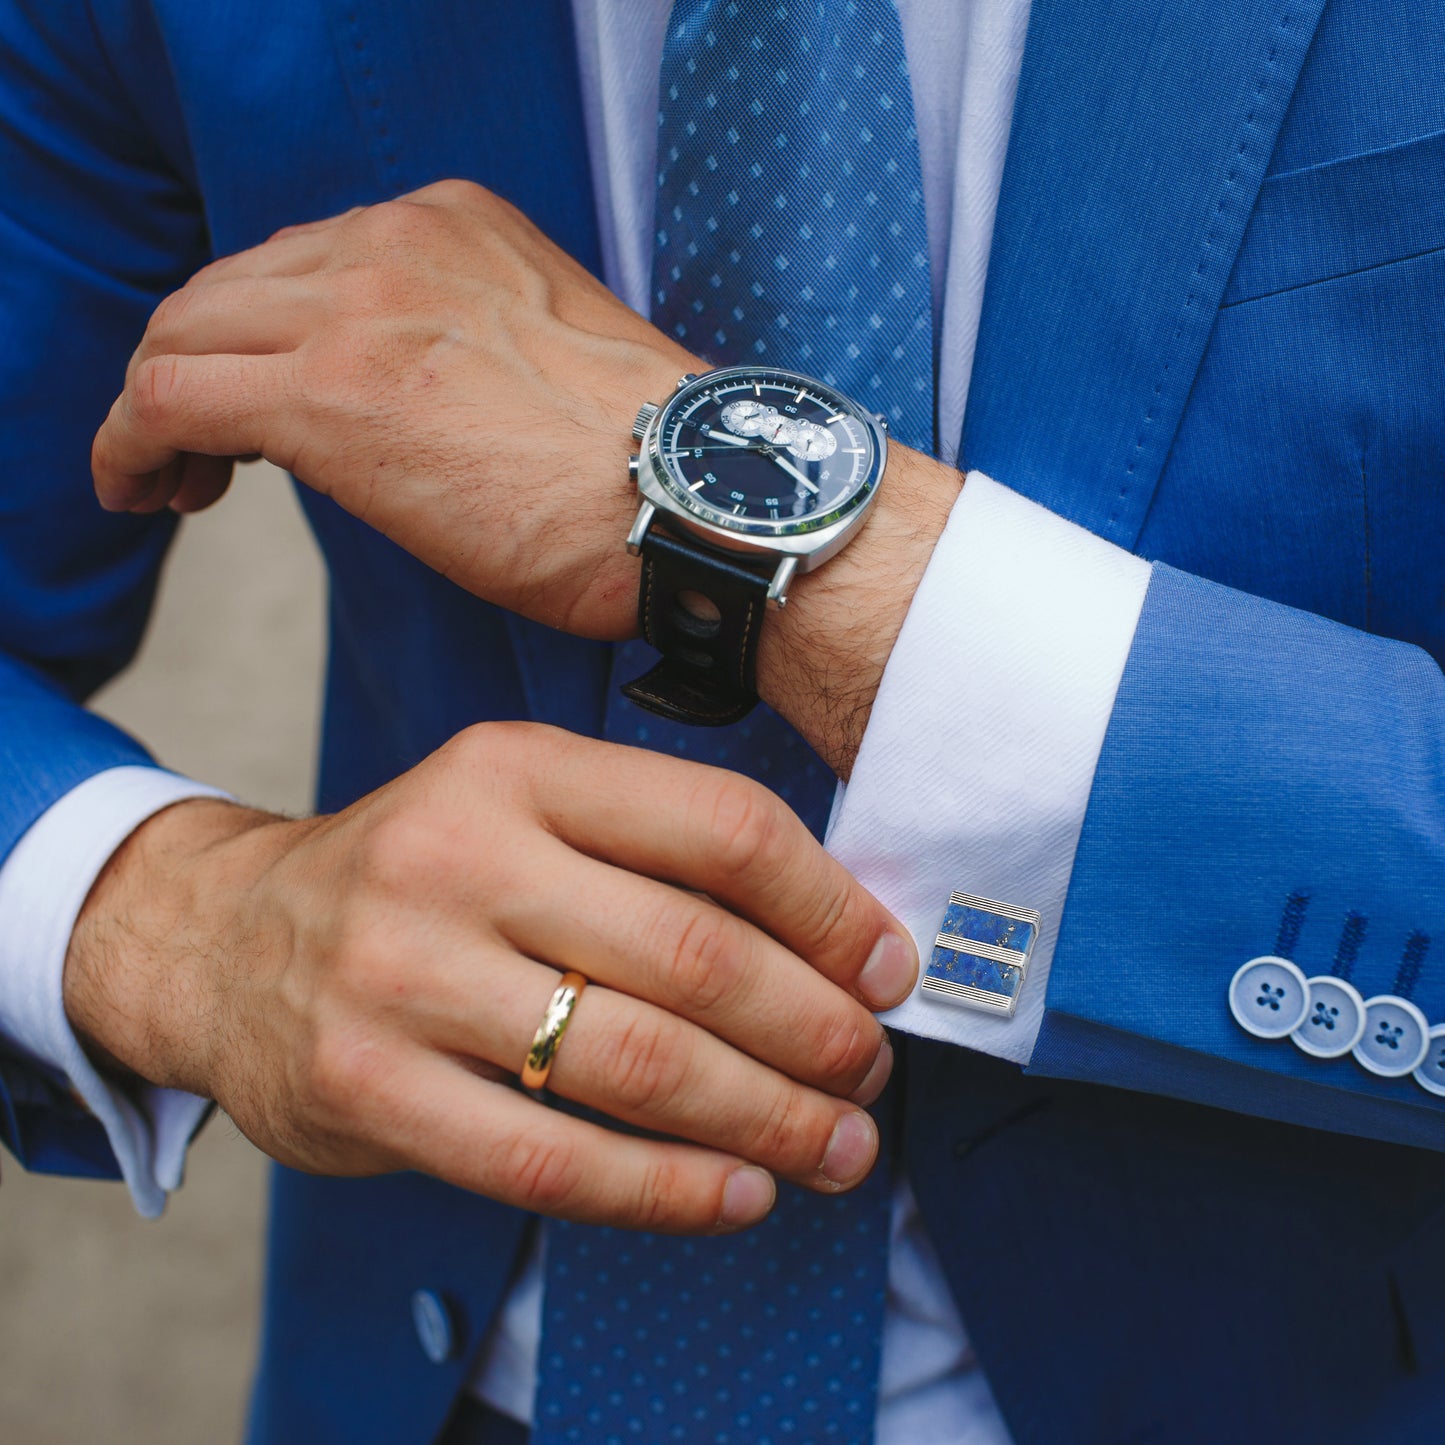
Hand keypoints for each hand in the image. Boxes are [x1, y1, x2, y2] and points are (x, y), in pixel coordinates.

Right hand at [65, 724, 917, 1231]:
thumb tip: (837, 941)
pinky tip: (737, 1193)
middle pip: (695, 955)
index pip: (722, 829)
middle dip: (815, 1029)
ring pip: (639, 1066)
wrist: (227, 938)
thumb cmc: (424, 872)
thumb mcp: (523, 807)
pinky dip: (668, 1191)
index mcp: (521, 768)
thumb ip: (655, 851)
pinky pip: (553, 1163)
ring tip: (835, 1146)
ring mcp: (404, 975)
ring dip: (766, 1119)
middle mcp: (459, 855)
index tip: (888, 972)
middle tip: (871, 1071)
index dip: (831, 910)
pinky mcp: (369, 1089)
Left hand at [91, 178, 962, 774]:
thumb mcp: (551, 364)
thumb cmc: (656, 468)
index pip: (301, 263)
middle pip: (223, 287)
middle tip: (197, 454)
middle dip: (191, 367)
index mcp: (455, 222)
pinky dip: (129, 444)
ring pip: (178, 332)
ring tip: (169, 484)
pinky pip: (162, 396)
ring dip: (154, 408)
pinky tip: (146, 494)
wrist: (702, 500)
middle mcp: (394, 237)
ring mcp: (357, 304)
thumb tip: (406, 407)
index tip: (258, 415)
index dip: (260, 339)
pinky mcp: (325, 392)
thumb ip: (463, 347)